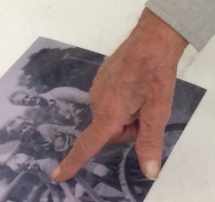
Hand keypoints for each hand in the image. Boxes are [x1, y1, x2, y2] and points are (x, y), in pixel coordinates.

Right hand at [50, 9, 187, 183]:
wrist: (154, 37)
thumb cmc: (156, 74)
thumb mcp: (157, 110)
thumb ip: (149, 143)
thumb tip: (149, 173)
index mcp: (108, 112)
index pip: (88, 144)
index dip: (73, 162)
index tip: (57, 175)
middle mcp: (97, 100)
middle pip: (110, 130)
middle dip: (129, 126)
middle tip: (147, 108)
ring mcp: (97, 85)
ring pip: (112, 113)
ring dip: (127, 111)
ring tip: (144, 92)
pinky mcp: (102, 74)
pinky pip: (111, 97)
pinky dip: (123, 97)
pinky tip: (138, 82)